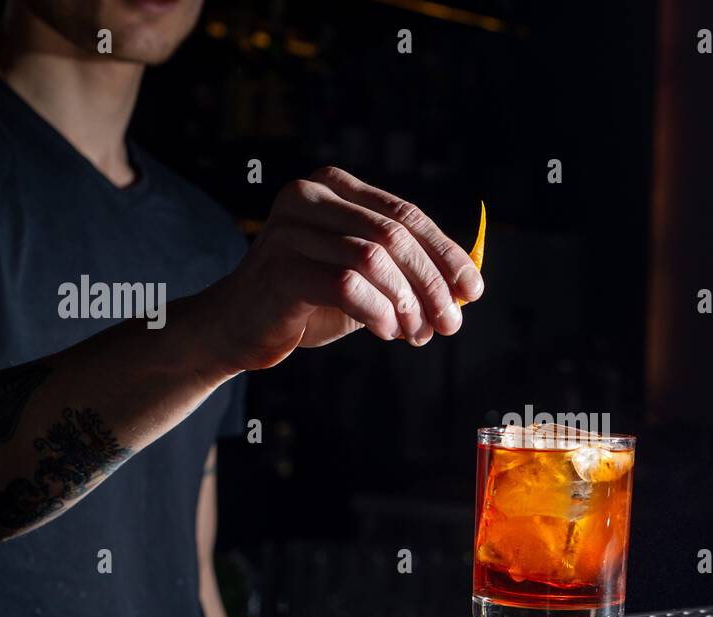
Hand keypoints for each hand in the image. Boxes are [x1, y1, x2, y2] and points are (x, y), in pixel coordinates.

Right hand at [195, 167, 484, 373]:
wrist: (239, 326)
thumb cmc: (308, 299)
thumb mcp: (365, 280)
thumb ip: (407, 273)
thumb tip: (465, 289)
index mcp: (334, 186)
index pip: (406, 214)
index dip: (446, 253)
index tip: (473, 290)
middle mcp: (309, 196)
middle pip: (394, 235)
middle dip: (431, 284)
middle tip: (450, 324)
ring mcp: (289, 229)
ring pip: (373, 259)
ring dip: (407, 303)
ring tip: (415, 334)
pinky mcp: (280, 267)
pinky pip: (347, 286)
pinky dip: (378, 312)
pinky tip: (387, 332)